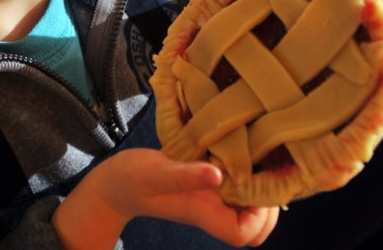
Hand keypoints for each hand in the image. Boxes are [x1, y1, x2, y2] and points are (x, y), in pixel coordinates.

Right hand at [52, 148, 277, 248]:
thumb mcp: (158, 174)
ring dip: (256, 183)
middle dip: (266, 201)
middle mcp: (212, 208)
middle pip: (255, 223)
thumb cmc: (133, 179)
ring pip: (249, 204)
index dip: (259, 217)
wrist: (116, 181)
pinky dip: (244, 171)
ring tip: (252, 156)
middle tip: (262, 167)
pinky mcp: (207, 182)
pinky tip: (238, 148)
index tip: (256, 187)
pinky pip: (236, 185)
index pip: (245, 234)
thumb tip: (218, 175)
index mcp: (204, 213)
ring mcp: (211, 197)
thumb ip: (186, 176)